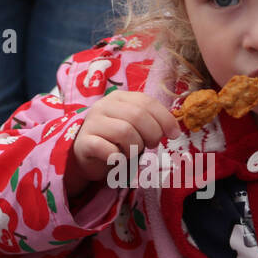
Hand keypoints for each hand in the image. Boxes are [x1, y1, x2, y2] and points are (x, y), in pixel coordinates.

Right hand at [66, 90, 180, 197]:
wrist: (86, 156)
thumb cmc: (115, 141)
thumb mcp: (135, 126)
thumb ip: (151, 122)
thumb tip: (174, 131)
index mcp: (119, 97)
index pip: (147, 102)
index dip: (165, 118)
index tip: (174, 134)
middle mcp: (104, 105)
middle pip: (137, 116)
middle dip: (152, 134)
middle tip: (150, 145)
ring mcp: (92, 123)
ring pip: (125, 132)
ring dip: (134, 148)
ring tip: (131, 153)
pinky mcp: (84, 142)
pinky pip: (107, 149)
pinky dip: (118, 157)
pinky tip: (117, 160)